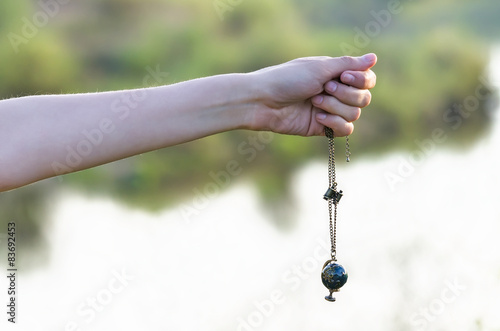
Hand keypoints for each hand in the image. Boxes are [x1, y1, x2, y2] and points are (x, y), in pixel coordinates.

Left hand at [250, 53, 376, 136]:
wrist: (264, 101)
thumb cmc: (288, 79)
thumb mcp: (320, 68)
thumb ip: (349, 64)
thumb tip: (374, 58)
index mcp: (335, 74)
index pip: (367, 80)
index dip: (362, 80)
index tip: (344, 77)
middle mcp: (335, 92)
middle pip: (363, 98)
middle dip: (345, 94)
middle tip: (323, 88)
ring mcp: (329, 110)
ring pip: (354, 114)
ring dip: (335, 108)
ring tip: (314, 102)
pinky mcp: (322, 128)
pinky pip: (345, 130)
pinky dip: (334, 124)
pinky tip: (317, 118)